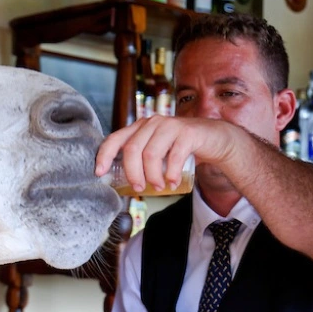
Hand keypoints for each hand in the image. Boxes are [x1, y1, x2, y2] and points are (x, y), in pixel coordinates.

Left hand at [94, 116, 248, 193]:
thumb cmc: (179, 149)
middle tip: (140, 188)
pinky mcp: (188, 132)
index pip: (114, 139)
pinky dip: (172, 173)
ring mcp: (170, 125)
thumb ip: (140, 160)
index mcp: (139, 128)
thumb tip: (119, 184)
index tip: (99, 173)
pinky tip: (173, 183)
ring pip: (151, 154)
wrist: (213, 139)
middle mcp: (152, 123)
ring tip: (160, 187)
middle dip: (133, 173)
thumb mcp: (156, 152)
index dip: (104, 156)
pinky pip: (174, 155)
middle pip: (132, 150)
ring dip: (152, 176)